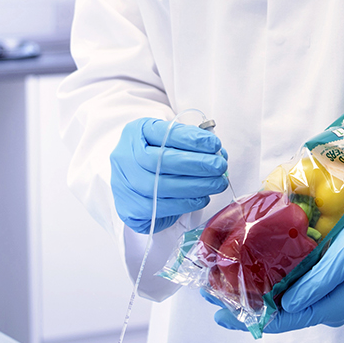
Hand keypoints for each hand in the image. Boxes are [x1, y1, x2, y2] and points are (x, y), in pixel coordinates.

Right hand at [110, 118, 228, 232]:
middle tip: (220, 165)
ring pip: (161, 187)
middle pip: (160, 161)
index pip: (164, 133)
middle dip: (196, 163)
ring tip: (217, 183)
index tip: (214, 144)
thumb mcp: (168, 140)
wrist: (131, 180)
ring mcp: (123, 184)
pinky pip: (160, 208)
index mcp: (135, 133)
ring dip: (196, 186)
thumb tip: (219, 153)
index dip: (191, 139)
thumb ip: (190, 143)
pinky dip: (186, 203)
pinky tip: (202, 197)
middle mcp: (124, 157)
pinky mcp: (129, 208)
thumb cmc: (156, 156)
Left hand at [210, 207, 343, 332]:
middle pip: (279, 315)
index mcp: (331, 307)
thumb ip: (317, 282)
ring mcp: (328, 296)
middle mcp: (326, 307)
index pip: (283, 320)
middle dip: (245, 309)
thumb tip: (286, 304)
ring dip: (255, 296)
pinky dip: (271, 285)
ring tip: (223, 287)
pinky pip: (294, 289)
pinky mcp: (328, 282)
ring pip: (284, 303)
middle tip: (210, 296)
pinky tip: (253, 275)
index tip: (220, 314)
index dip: (250, 319)